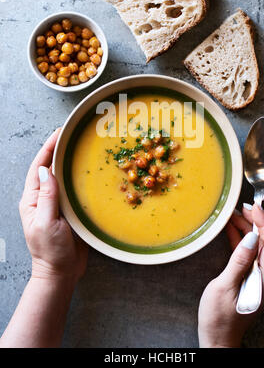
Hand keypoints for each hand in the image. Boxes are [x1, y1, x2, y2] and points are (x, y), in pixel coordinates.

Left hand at [19, 129, 87, 284]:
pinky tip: (88, 173)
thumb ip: (47, 197)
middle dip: (58, 151)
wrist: (61, 273)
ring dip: (69, 163)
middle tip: (71, 136)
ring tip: (80, 148)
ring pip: (62, 178)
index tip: (58, 133)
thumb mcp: (47, 223)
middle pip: (49, 169)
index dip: (47, 149)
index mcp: (32, 200)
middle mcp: (43, 199)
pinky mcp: (69, 211)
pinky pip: (73, 190)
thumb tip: (44, 170)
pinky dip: (79, 179)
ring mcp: (56, 205)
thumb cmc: (50, 251)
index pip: (38, 168)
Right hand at [198, 204, 263, 347]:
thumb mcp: (225, 287)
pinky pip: (247, 254)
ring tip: (233, 214)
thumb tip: (250, 238)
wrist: (217, 340)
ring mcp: (257, 277)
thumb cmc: (220, 318)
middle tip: (242, 207)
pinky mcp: (247, 277)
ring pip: (257, 247)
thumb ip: (239, 261)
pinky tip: (230, 229)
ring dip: (247, 229)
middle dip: (256, 222)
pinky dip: (239, 240)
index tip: (255, 207)